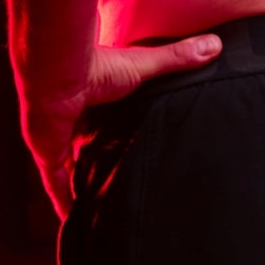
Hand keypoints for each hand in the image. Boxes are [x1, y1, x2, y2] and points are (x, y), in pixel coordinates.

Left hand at [24, 31, 221, 213]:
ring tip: (100, 207)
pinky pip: (55, 184)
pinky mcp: (48, 154)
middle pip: (88, 147)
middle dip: (99, 163)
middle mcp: (75, 121)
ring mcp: (58, 139)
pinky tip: (72, 219)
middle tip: (119, 184)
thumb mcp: (144, 65)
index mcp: (96, 99)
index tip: (132, 147)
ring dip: (83, 184)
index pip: (107, 121)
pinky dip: (62, 202)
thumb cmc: (96, 66)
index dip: (117, 134)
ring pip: (71, 168)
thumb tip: (216, 45)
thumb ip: (177, 59)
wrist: (57, 73)